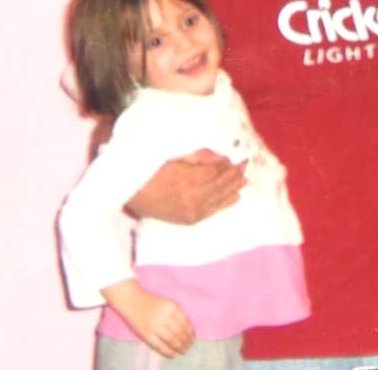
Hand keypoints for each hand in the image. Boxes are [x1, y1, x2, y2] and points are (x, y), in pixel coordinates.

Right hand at [102, 280, 193, 357]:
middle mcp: (165, 316)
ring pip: (171, 340)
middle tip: (189, 346)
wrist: (132, 301)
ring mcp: (155, 326)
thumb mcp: (168, 303)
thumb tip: (188, 330)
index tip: (193, 338)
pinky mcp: (146, 334)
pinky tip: (173, 355)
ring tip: (183, 351)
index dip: (190, 332)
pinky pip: (159, 345)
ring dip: (179, 347)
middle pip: (179, 332)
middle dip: (186, 341)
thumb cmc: (152, 302)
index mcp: (172, 307)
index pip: (185, 322)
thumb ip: (178, 314)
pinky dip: (168, 351)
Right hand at [126, 149, 246, 223]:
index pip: (216, 172)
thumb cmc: (150, 172)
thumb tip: (221, 157)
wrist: (132, 197)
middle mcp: (191, 197)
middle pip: (220, 185)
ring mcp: (191, 211)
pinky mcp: (189, 220)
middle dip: (234, 174)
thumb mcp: (172, 157)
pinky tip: (235, 196)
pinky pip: (212, 211)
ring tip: (244, 179)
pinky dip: (226, 203)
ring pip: (219, 198)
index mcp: (186, 179)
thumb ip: (198, 157)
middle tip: (245, 165)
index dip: (228, 164)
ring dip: (234, 188)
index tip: (237, 157)